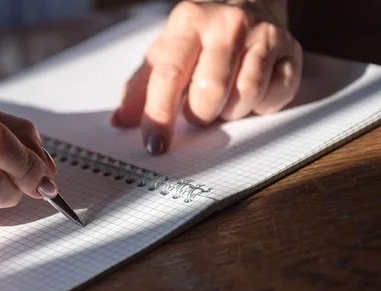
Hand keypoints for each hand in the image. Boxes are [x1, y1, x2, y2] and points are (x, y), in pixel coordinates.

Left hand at [111, 0, 302, 153]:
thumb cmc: (200, 36)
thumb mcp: (165, 52)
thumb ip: (140, 87)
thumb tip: (120, 121)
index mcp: (189, 22)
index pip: (169, 75)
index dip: (159, 116)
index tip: (155, 146)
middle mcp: (229, 23)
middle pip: (210, 91)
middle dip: (201, 114)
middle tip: (199, 110)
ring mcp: (264, 34)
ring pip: (245, 96)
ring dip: (231, 111)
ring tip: (225, 98)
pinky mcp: (291, 49)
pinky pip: (275, 97)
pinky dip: (260, 106)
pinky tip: (251, 93)